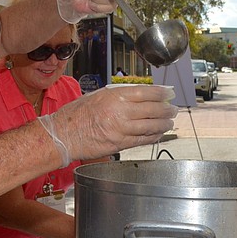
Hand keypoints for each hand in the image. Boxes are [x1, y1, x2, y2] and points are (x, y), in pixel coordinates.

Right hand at [39, 85, 176, 163]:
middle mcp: (120, 112)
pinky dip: (153, 136)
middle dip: (166, 109)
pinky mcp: (120, 144)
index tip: (169, 93)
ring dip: (163, 124)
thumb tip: (141, 94)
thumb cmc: (76, 114)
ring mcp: (121, 130)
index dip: (162, 93)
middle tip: (172, 109)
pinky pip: (142, 140)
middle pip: (153, 109)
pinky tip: (158, 134)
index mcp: (115, 96)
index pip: (147, 93)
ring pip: (151, 126)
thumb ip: (119, 95)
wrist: (64, 134)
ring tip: (169, 122)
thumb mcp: (98, 95)